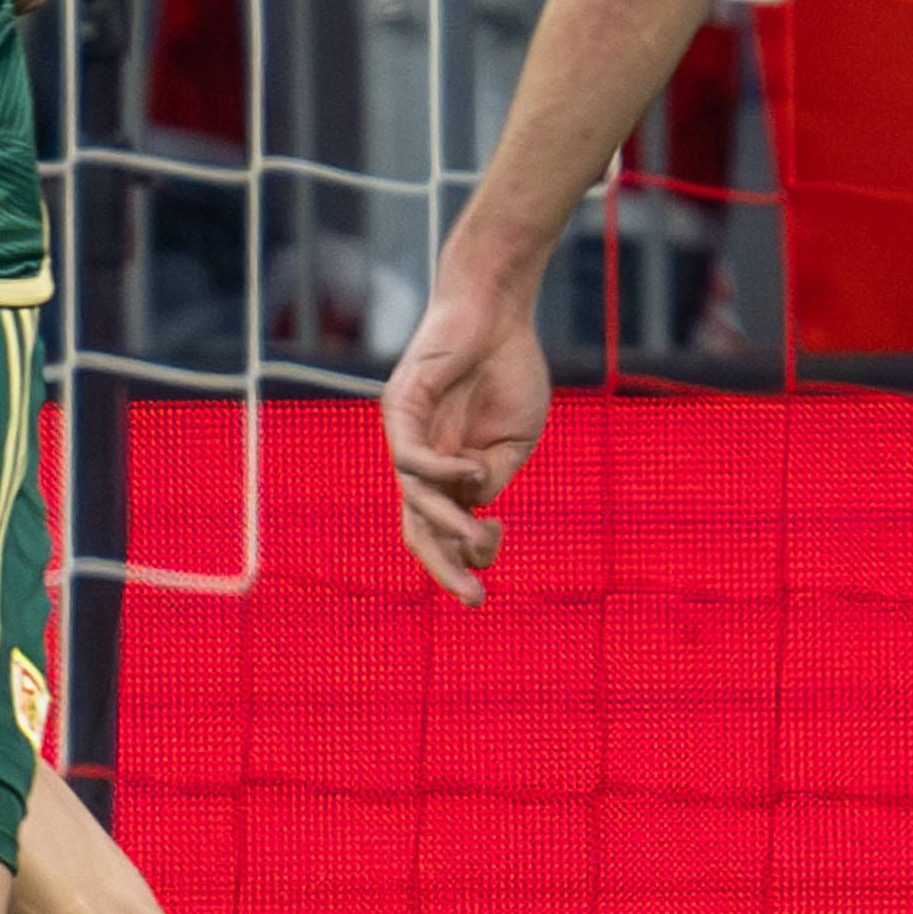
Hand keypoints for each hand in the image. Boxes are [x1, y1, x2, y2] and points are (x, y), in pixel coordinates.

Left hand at [380, 277, 550, 604]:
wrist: (495, 313)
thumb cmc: (507, 371)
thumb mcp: (514, 441)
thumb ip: (493, 478)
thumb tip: (474, 511)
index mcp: (449, 476)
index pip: (445, 531)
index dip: (469, 551)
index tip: (497, 547)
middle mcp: (420, 464)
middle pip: (419, 530)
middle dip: (445, 567)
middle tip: (473, 600)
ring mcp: (405, 437)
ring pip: (415, 499)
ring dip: (449, 524)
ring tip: (480, 538)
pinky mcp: (398, 409)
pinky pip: (411, 455)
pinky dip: (442, 468)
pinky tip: (471, 467)